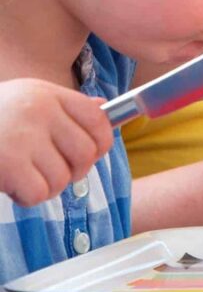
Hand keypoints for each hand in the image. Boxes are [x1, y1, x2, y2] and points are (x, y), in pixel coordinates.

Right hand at [0, 79, 113, 206]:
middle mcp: (40, 110)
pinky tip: (12, 186)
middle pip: (86, 153)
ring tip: (23, 176)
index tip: (87, 156)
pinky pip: (39, 192)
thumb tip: (103, 110)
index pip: (99, 119)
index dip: (100, 144)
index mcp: (48, 94)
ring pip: (63, 178)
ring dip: (45, 186)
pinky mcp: (8, 162)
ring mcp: (24, 135)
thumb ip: (64, 108)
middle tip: (48, 172)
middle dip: (72, 171)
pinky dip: (28, 197)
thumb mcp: (28, 100)